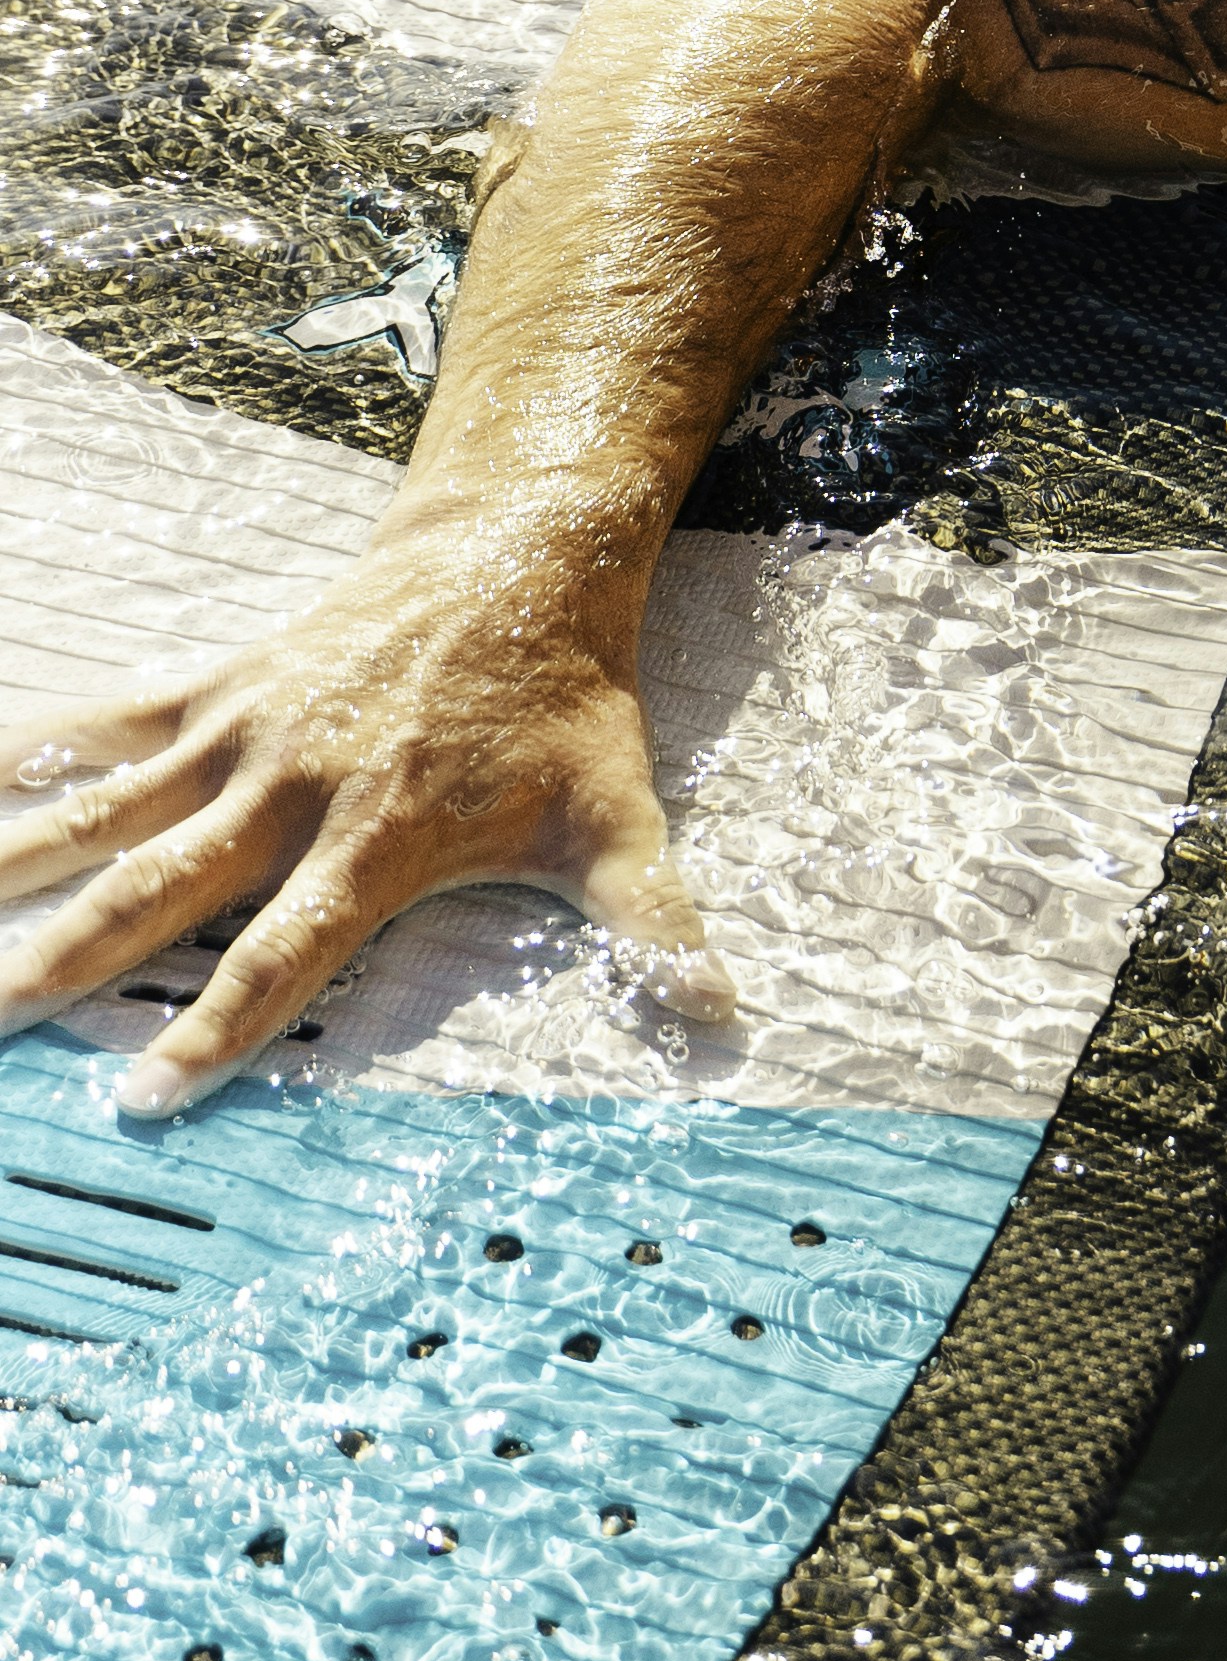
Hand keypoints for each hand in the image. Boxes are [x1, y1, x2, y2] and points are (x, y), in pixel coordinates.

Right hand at [0, 514, 733, 1115]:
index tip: (140, 1101)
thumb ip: (654, 925)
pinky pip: (102, 723)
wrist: (516, 558)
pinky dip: (23, 749)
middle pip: (153, 893)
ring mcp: (239, 735)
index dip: (215, 1033)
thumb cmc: (564, 706)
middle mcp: (289, 793)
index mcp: (374, 843)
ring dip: (9, 860)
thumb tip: (722, 1014)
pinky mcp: (214, 687)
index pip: (281, 959)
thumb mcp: (618, 819)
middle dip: (60, 964)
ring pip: (100, 810)